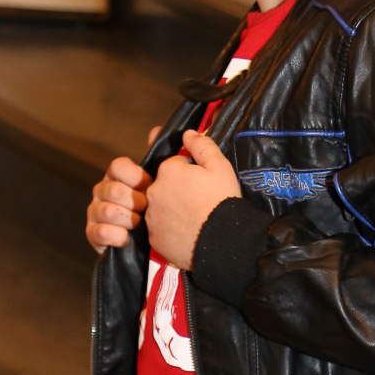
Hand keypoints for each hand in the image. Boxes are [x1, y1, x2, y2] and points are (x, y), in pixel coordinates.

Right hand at [87, 154, 150, 252]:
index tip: (150, 187)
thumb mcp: (157, 184)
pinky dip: (118, 236)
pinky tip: (128, 238)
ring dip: (129, 220)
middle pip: (115, 190)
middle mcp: (102, 190)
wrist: (146, 242)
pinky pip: (102, 232)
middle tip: (148, 210)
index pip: (118, 165)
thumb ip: (157, 157)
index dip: (136, 178)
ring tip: (139, 225)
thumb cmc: (152, 209)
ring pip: (109, 211)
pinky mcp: (93, 233)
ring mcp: (95, 211)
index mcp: (116, 175)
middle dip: (137, 203)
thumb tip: (156, 131)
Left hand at [144, 131, 240, 270]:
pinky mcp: (154, 237)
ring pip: (160, 207)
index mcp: (168, 170)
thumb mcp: (220, 166)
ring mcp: (152, 216)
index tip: (202, 183)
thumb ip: (202, 145)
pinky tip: (187, 232)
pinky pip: (161, 229)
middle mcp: (153, 191)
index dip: (190, 172)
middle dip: (178, 189)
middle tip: (199, 201)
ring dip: (172, 209)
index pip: (174, 164)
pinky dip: (170, 230)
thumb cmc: (222, 200)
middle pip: (165, 185)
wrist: (222, 240)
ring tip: (194, 218)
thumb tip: (187, 133)